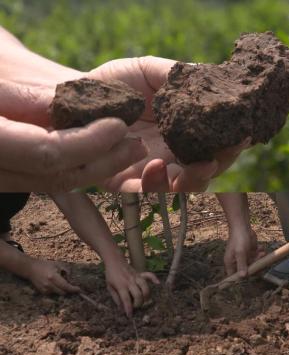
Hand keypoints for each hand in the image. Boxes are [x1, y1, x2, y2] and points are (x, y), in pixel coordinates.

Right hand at [0, 115, 145, 191]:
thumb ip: (26, 99)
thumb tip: (73, 105)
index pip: (48, 153)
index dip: (89, 142)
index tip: (119, 126)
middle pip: (58, 175)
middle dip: (104, 161)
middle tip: (137, 143)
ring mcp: (1, 181)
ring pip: (56, 183)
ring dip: (99, 168)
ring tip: (131, 149)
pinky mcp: (9, 181)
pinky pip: (47, 180)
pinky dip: (79, 168)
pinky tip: (105, 153)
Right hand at [25, 259, 80, 294]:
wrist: (30, 269)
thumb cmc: (45, 265)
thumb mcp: (58, 265)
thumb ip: (67, 271)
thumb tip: (72, 279)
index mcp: (53, 277)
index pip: (66, 286)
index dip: (73, 289)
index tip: (79, 289)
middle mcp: (48, 285)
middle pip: (63, 292)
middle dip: (69, 290)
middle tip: (72, 285)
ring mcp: (44, 289)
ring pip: (58, 293)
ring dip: (62, 290)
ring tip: (61, 282)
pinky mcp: (42, 292)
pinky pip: (53, 293)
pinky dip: (56, 290)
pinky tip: (54, 284)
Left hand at [88, 57, 251, 191]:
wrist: (73, 99)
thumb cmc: (114, 83)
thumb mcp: (149, 71)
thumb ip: (178, 76)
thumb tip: (213, 79)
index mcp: (187, 128)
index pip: (220, 140)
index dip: (236, 141)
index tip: (244, 134)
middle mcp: (176, 152)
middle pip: (211, 167)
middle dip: (220, 164)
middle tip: (219, 156)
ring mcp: (155, 169)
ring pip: (186, 185)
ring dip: (194, 179)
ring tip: (193, 167)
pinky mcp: (128, 182)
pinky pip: (149, 191)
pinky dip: (157, 185)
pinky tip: (155, 168)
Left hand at [104, 257, 158, 316]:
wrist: (114, 261)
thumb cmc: (111, 275)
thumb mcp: (109, 287)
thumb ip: (116, 298)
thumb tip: (122, 308)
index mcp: (121, 286)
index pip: (126, 299)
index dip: (128, 308)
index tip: (130, 315)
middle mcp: (130, 281)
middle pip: (138, 295)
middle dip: (138, 304)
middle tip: (135, 307)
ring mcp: (136, 277)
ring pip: (145, 287)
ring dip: (146, 296)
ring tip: (144, 300)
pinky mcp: (140, 273)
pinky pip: (149, 275)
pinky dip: (154, 278)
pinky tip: (158, 283)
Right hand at [224, 227, 264, 277]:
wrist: (243, 226)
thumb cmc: (239, 239)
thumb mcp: (240, 252)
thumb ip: (242, 264)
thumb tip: (242, 276)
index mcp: (230, 263)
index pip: (234, 276)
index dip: (241, 278)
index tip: (250, 276)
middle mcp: (236, 261)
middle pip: (246, 271)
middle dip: (254, 266)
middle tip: (259, 260)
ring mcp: (244, 257)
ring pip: (253, 264)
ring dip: (258, 259)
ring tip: (262, 253)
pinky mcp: (250, 252)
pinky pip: (256, 257)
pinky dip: (260, 253)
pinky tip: (261, 248)